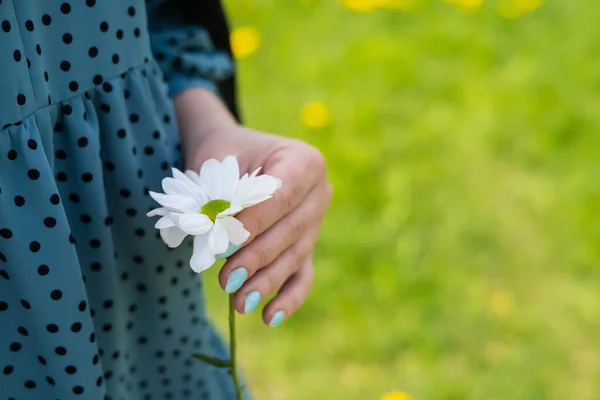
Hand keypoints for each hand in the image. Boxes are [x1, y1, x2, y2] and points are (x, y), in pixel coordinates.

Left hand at [176, 89, 331, 325]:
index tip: (226, 243)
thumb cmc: (222, 155)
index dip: (257, 222)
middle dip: (258, 258)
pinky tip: (271, 318)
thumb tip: (224, 245)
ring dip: (267, 282)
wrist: (232, 155)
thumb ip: (224, 199)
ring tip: (240, 303)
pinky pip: (303, 274)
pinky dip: (288, 297)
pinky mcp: (306, 245)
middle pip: (292, 231)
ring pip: (296, 256)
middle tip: (228, 280)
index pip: (283, 196)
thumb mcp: (218, 166)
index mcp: (304, 161)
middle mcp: (319, 192)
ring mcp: (316, 221)